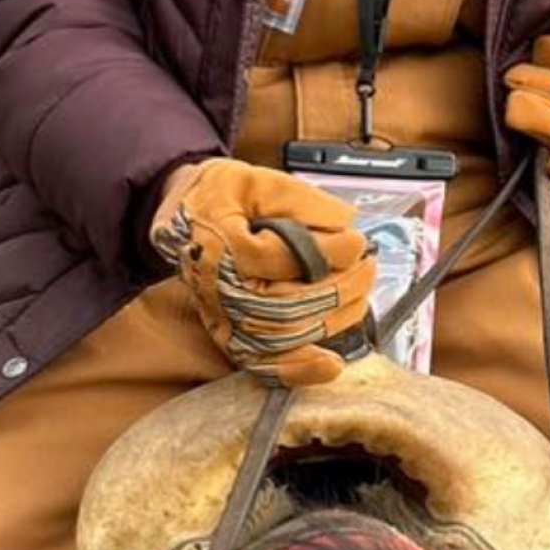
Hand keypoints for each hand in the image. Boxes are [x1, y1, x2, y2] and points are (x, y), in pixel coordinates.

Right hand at [151, 158, 375, 386]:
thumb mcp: (259, 179)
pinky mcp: (230, 336)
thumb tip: (344, 223)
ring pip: (284, 335)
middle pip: (287, 303)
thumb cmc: (222, 195)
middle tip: (366, 267)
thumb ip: (302, 201)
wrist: (183, 215)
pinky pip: (263, 365)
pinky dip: (299, 370)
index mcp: (221, 244)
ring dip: (332, 320)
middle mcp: (218, 288)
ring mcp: (223, 317)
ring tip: (359, 296)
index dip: (328, 252)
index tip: (356, 241)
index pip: (283, 258)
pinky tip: (331, 364)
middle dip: (340, 287)